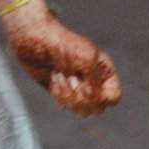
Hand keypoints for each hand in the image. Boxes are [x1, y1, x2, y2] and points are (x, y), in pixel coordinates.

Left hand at [5, 9, 120, 116]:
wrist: (35, 37)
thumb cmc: (62, 44)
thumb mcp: (86, 57)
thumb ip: (96, 81)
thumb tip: (94, 99)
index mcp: (103, 71)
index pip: (113, 97)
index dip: (103, 97)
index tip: (87, 85)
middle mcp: (92, 81)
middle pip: (98, 108)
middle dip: (83, 98)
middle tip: (71, 78)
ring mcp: (76, 88)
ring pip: (82, 111)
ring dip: (70, 97)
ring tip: (60, 76)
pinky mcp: (60, 91)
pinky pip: (65, 106)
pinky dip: (59, 95)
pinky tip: (53, 77)